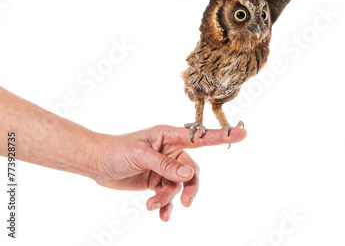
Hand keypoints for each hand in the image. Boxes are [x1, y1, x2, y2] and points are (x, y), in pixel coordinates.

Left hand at [92, 125, 245, 220]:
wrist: (96, 163)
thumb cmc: (117, 150)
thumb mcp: (141, 155)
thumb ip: (165, 165)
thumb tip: (187, 175)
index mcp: (170, 135)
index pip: (201, 137)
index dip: (222, 136)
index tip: (242, 134)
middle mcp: (171, 150)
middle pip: (192, 169)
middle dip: (190, 186)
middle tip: (186, 202)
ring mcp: (165, 166)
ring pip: (180, 185)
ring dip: (170, 197)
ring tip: (154, 205)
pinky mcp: (157, 181)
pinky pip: (169, 195)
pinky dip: (166, 206)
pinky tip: (161, 215)